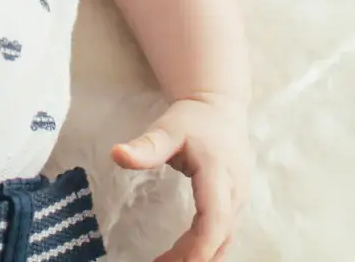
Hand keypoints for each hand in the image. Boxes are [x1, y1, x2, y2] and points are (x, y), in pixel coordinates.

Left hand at [111, 97, 250, 261]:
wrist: (220, 108)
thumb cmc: (193, 119)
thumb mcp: (167, 128)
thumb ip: (146, 146)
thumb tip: (116, 154)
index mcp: (219, 174)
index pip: (215, 219)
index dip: (199, 246)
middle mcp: (235, 193)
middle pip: (219, 237)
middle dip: (192, 258)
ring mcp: (239, 201)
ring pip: (224, 240)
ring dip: (198, 257)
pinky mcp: (235, 205)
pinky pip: (223, 235)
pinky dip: (205, 249)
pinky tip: (183, 256)